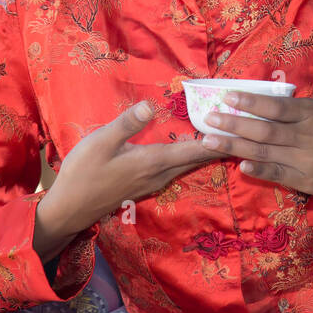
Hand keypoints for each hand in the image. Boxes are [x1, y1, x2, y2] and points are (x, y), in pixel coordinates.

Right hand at [38, 100, 228, 240]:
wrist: (70, 208)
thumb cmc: (83, 172)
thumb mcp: (101, 142)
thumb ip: (127, 123)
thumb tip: (152, 104)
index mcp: (154, 161)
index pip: (194, 149)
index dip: (217, 139)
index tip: (240, 130)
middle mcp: (160, 173)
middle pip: (197, 158)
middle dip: (219, 145)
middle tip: (243, 131)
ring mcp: (154, 181)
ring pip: (189, 165)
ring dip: (207, 151)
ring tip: (226, 137)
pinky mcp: (147, 184)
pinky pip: (178, 168)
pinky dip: (191, 157)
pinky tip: (194, 150)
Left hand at [201, 91, 312, 197]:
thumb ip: (297, 113)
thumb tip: (260, 106)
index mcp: (312, 113)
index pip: (274, 106)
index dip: (249, 101)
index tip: (226, 96)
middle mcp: (308, 134)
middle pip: (263, 128)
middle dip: (232, 123)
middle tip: (208, 119)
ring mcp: (307, 159)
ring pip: (265, 150)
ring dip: (234, 146)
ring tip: (210, 142)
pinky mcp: (308, 180)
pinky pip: (278, 174)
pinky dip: (259, 169)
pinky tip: (240, 166)